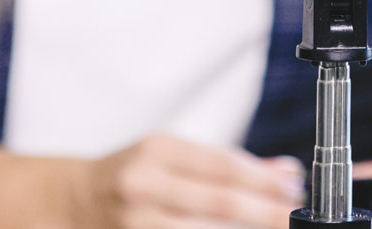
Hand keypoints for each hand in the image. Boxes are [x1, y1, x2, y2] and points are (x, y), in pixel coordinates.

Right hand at [70, 132, 304, 227]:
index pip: (221, 165)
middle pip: (218, 204)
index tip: (295, 190)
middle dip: (265, 213)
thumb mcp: (175, 155)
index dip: (263, 181)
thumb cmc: (135, 174)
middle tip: (295, 217)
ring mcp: (133, 223)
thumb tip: (288, 173)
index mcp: (156, 151)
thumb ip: (231, 164)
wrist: (75, 200)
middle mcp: (142, 185)